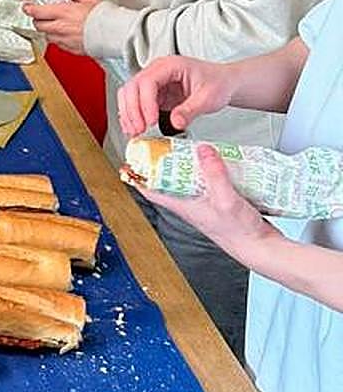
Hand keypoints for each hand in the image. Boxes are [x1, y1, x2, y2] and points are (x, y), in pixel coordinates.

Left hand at [23, 0, 99, 52]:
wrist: (115, 34)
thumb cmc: (105, 16)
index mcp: (64, 12)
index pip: (38, 11)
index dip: (29, 9)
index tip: (26, 7)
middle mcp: (61, 27)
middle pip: (39, 25)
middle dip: (37, 20)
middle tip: (41, 16)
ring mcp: (64, 40)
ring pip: (47, 36)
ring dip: (48, 30)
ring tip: (55, 25)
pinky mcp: (70, 49)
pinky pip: (57, 44)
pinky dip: (58, 39)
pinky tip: (65, 34)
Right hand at [118, 55, 232, 140]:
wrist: (223, 83)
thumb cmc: (217, 83)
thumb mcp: (208, 98)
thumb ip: (191, 110)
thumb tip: (174, 122)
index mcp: (170, 66)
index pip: (147, 81)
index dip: (145, 103)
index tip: (151, 121)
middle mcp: (158, 71)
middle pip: (132, 87)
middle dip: (132, 111)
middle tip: (139, 130)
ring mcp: (153, 82)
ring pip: (128, 95)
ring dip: (129, 114)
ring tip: (135, 131)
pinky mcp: (153, 94)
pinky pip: (135, 103)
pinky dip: (132, 116)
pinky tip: (134, 128)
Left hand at [143, 145, 271, 265]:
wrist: (261, 247)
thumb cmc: (240, 234)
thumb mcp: (225, 199)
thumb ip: (214, 174)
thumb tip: (202, 150)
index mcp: (183, 206)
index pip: (151, 190)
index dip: (138, 176)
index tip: (131, 159)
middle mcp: (190, 204)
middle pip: (170, 180)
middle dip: (166, 162)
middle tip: (166, 144)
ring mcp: (204, 203)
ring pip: (190, 180)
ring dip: (190, 165)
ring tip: (194, 148)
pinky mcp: (219, 201)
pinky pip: (209, 182)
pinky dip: (211, 170)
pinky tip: (220, 162)